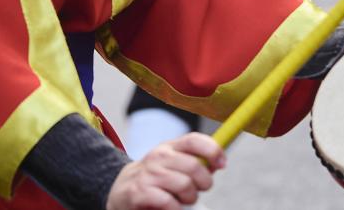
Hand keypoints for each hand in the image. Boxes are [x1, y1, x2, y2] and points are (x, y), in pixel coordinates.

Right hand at [105, 134, 224, 209]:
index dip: (212, 150)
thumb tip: (219, 162)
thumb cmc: (156, 180)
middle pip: (194, 166)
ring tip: (182, 201)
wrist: (121, 191)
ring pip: (185, 185)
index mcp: (170, 147)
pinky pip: (169, 202)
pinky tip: (171, 207)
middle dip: (204, 183)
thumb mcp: (173, 165)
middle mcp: (158, 156)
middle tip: (198, 191)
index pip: (194, 140)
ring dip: (189, 198)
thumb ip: (195, 162)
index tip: (222, 164)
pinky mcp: (139, 192)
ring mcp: (148, 174)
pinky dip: (176, 209)